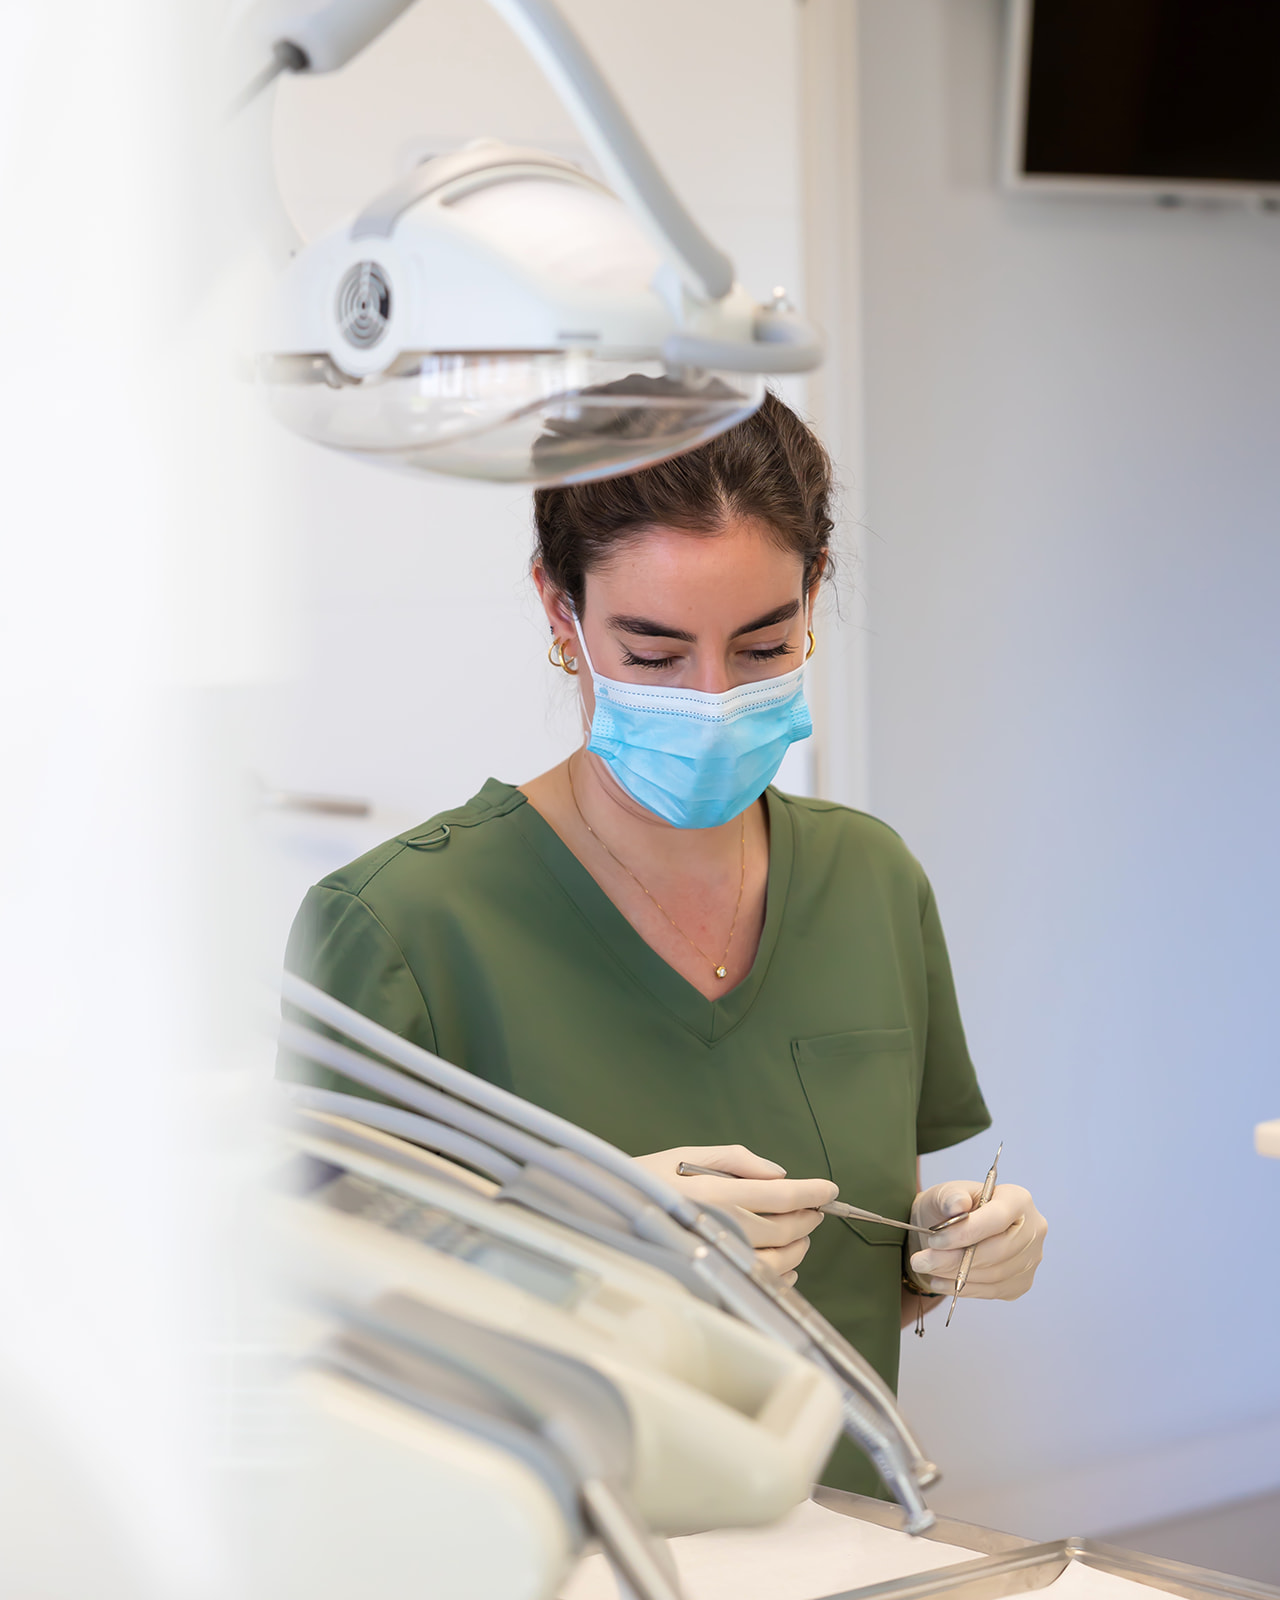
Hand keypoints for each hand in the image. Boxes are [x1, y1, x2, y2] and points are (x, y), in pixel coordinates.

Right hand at [634, 1145, 836, 1287]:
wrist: (608, 1215)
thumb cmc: (645, 1180)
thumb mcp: (686, 1154)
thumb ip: (737, 1160)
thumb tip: (779, 1173)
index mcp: (715, 1193)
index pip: (781, 1194)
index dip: (812, 1192)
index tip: (829, 1189)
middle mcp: (720, 1227)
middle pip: (784, 1228)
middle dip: (807, 1218)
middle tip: (815, 1209)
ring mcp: (717, 1256)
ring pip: (777, 1260)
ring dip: (798, 1246)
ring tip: (800, 1233)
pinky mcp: (713, 1278)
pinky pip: (759, 1282)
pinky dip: (783, 1273)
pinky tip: (784, 1261)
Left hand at [908, 1180, 1046, 1301]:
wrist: (952, 1229)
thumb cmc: (951, 1207)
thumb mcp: (945, 1194)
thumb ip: (950, 1196)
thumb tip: (957, 1205)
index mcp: (1018, 1199)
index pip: (998, 1219)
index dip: (966, 1232)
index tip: (935, 1240)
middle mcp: (1033, 1229)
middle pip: (999, 1251)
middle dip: (955, 1259)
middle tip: (921, 1260)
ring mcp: (1030, 1259)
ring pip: (994, 1275)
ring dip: (955, 1275)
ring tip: (926, 1268)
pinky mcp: (1020, 1282)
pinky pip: (992, 1291)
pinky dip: (962, 1288)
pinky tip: (939, 1280)